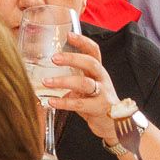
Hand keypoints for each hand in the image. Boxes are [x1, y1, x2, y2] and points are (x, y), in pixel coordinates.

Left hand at [44, 33, 124, 147]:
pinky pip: (80, 104)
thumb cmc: (96, 102)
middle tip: (54, 58)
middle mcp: (102, 79)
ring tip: (46, 82)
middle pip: (91, 63)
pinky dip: (64, 102)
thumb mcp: (87, 86)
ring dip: (63, 81)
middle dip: (72, 58)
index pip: (94, 51)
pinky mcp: (99, 108)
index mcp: (98, 71)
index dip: (83, 41)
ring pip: (85, 83)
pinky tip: (51, 101)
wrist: (114, 125)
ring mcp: (102, 94)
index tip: (68, 34)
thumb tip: (45, 70)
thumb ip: (73, 77)